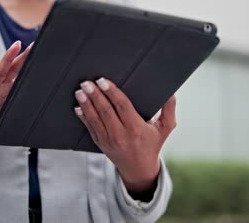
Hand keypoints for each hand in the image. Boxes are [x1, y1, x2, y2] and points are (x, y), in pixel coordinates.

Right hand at [0, 41, 31, 170]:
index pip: (18, 72)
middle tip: (32, 44)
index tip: (38, 50)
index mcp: (5, 90)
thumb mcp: (8, 113)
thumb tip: (37, 103)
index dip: (27, 62)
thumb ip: (18, 104)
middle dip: (21, 55)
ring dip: (6, 60)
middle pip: (10, 68)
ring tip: (14, 47)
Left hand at [74, 78, 175, 192]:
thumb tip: (171, 92)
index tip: (103, 81)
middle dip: (94, 95)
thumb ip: (169, 109)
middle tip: (86, 82)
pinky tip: (78, 106)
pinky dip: (83, 116)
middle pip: (105, 111)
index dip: (111, 92)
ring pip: (95, 119)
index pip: (122, 106)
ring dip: (86, 104)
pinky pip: (90, 128)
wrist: (139, 168)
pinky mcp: (100, 143)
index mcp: (137, 129)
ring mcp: (108, 141)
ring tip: (80, 91)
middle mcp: (121, 135)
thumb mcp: (166, 128)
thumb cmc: (153, 144)